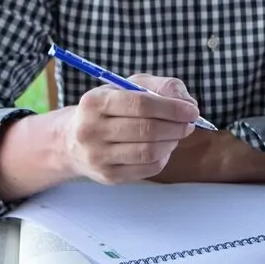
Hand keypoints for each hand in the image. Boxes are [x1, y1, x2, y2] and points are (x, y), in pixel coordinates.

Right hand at [61, 75, 197, 183]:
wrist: (71, 142)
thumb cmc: (109, 109)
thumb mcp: (128, 87)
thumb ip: (160, 87)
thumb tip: (188, 103)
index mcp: (95, 102)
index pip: (141, 105)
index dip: (172, 108)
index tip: (192, 111)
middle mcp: (91, 130)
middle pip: (147, 130)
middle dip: (176, 127)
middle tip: (189, 124)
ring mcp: (97, 156)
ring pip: (149, 152)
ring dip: (172, 142)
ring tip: (176, 134)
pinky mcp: (108, 176)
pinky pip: (148, 168)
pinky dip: (164, 157)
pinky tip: (163, 147)